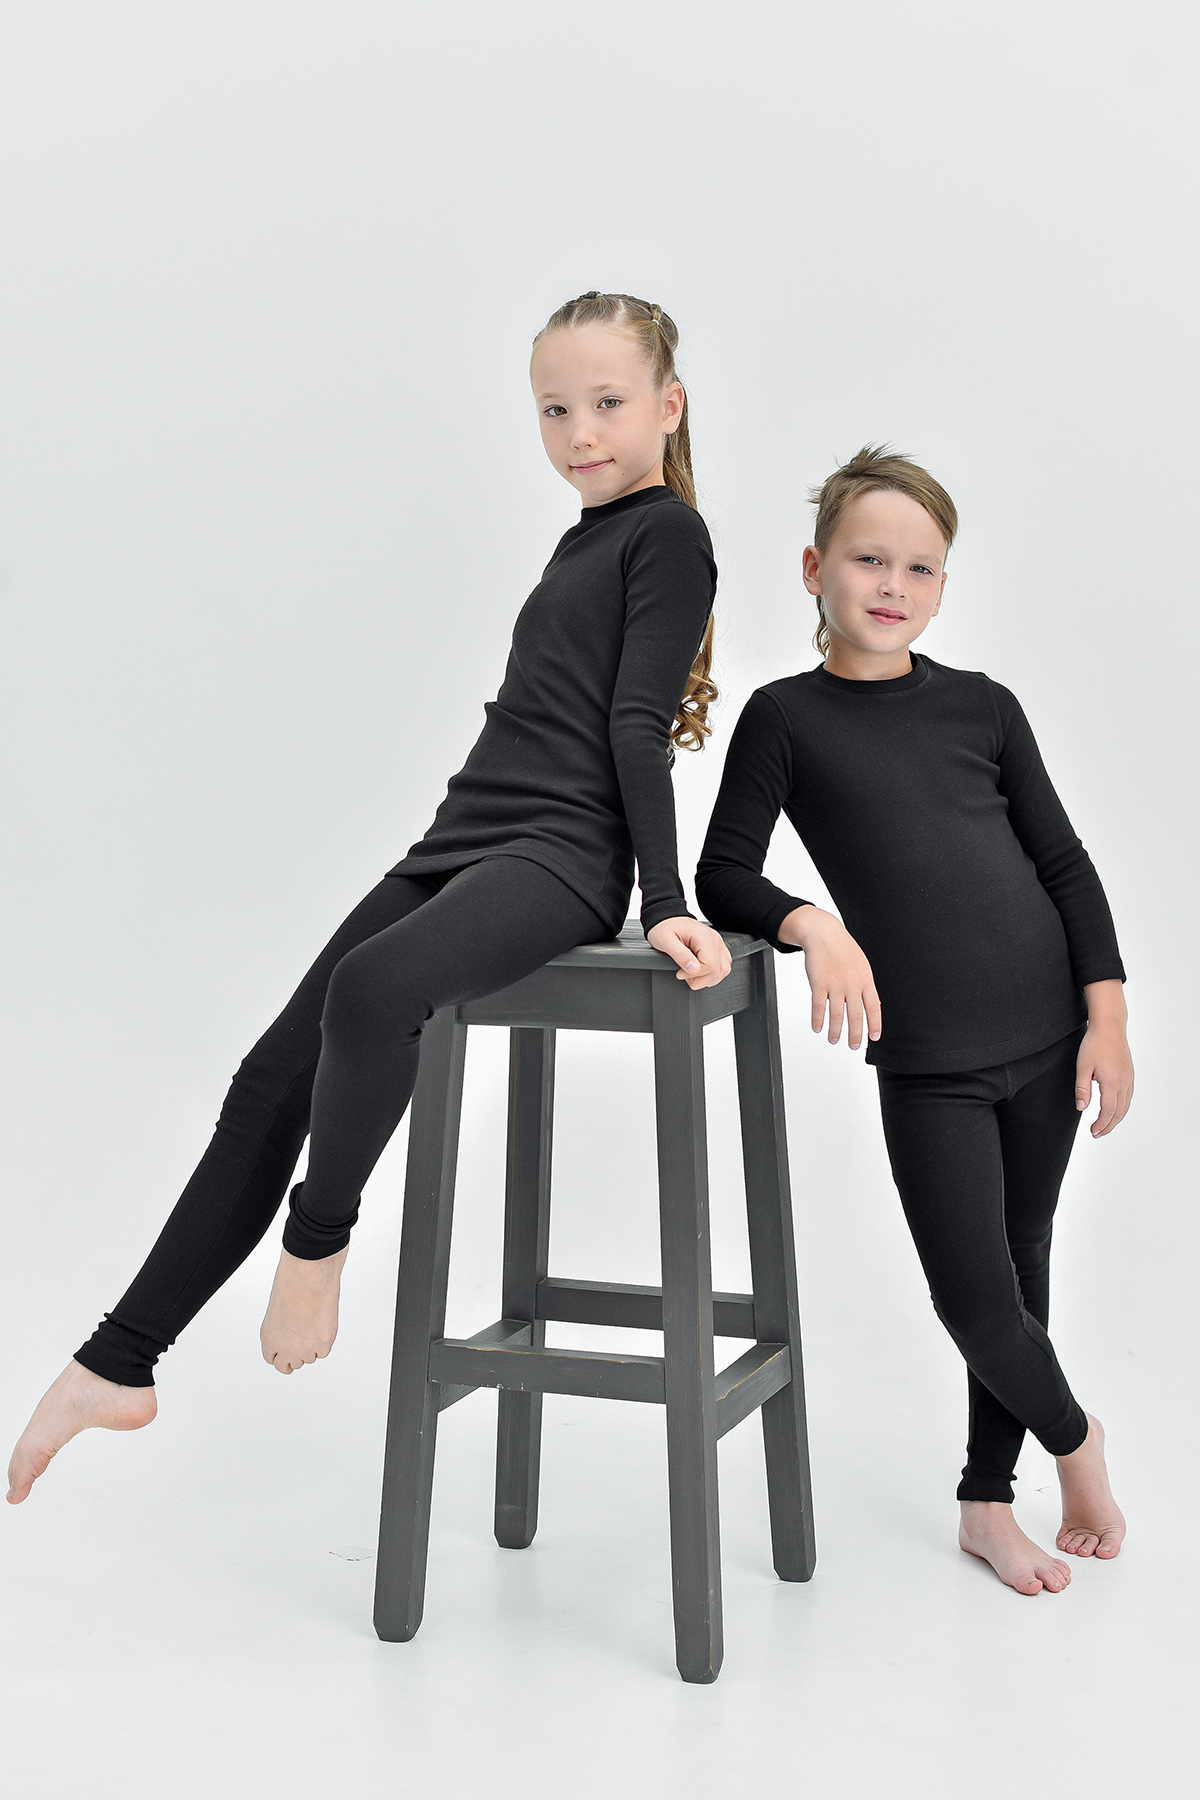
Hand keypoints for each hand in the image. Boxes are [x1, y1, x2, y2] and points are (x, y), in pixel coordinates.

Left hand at [647, 917, 732, 989]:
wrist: (666, 920)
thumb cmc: (664, 928)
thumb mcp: (665, 941)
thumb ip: (680, 955)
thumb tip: (693, 969)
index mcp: (703, 936)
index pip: (710, 965)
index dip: (695, 975)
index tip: (680, 973)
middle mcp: (714, 939)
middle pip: (718, 970)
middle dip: (700, 979)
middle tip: (684, 975)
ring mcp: (718, 943)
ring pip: (723, 970)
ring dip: (707, 978)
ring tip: (691, 973)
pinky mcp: (717, 948)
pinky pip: (722, 966)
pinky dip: (712, 973)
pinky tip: (699, 971)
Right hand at [779, 904, 880, 1049]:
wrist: (823, 933)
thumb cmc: (842, 948)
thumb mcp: (861, 965)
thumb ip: (863, 985)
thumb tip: (867, 1004)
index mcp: (865, 980)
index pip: (873, 1007)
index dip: (874, 1024)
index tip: (874, 1037)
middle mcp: (852, 984)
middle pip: (855, 1016)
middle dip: (855, 1034)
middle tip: (853, 1045)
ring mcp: (835, 984)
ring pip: (837, 1015)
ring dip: (836, 1031)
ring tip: (834, 1039)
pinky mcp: (819, 983)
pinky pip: (819, 1007)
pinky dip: (818, 1020)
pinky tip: (818, 1027)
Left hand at [1077, 980, 1133, 1136]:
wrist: (1110, 1027)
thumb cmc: (1094, 1044)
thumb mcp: (1082, 1067)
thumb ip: (1082, 1089)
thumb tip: (1081, 1108)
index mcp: (1112, 1083)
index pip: (1108, 1111)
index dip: (1101, 1124)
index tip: (1093, 1132)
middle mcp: (1124, 1083)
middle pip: (1119, 1112)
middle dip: (1109, 1126)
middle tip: (1097, 1134)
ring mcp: (1129, 1078)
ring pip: (1126, 1106)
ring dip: (1116, 1118)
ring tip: (1105, 1125)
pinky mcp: (1130, 1074)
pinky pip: (1128, 1096)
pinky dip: (1122, 1108)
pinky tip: (1115, 1110)